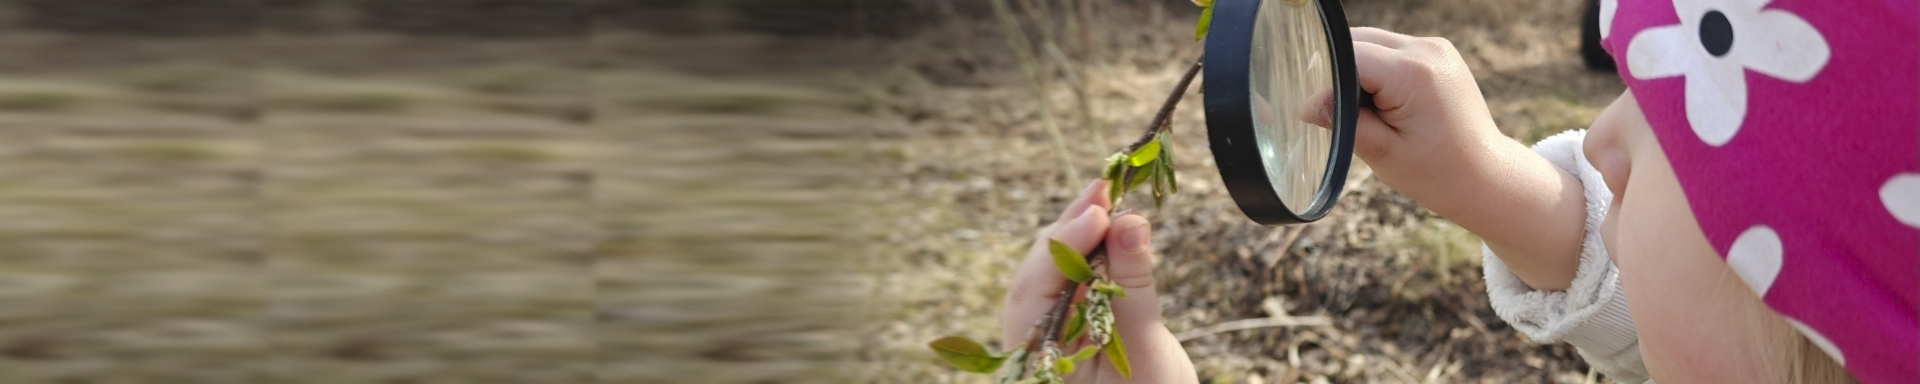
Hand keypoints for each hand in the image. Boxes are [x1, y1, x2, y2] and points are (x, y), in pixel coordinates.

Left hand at [1001, 179, 1197, 382]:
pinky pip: (1072, 281)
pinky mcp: (1071, 328)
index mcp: (1036, 361)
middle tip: (1105, 185)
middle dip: (1070, 227)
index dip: (1066, 242)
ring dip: (1079, 233)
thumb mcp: (1145, 352)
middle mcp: (1031, 346)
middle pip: (1037, 273)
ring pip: (1052, 273)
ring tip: (1108, 193)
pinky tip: (1110, 226)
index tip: (1099, 209)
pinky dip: (1091, 251)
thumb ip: (1132, 288)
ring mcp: (1048, 337)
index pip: (1035, 288)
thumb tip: (1129, 222)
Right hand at [1310, 27, 1586, 289]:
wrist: (1485, 176)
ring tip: (1370, 112)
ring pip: (1373, 42)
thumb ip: (1343, 121)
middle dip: (1340, 74)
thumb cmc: (1437, 172)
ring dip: (1358, 70)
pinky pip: (1391, 49)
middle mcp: (1427, 50)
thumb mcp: (1381, 152)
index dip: (1325, 83)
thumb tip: (1307, 104)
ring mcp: (1436, 48)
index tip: (1318, 114)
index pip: (1348, 57)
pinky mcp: (1438, 52)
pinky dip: (1377, 70)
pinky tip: (1385, 102)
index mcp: (1413, 74)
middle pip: (1358, 42)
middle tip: (1344, 116)